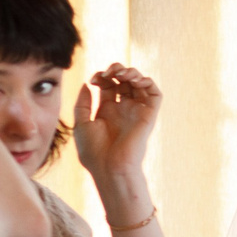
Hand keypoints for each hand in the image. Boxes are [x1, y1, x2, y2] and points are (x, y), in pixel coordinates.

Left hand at [74, 64, 162, 183]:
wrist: (110, 166)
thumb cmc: (93, 151)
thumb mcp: (81, 123)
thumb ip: (83, 102)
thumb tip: (87, 84)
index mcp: (107, 111)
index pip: (108, 85)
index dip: (102, 76)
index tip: (93, 80)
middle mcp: (123, 109)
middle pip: (124, 81)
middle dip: (116, 70)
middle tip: (108, 72)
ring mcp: (136, 111)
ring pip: (139, 83)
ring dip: (131, 72)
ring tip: (121, 73)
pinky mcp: (149, 115)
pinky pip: (154, 94)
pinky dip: (147, 82)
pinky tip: (135, 81)